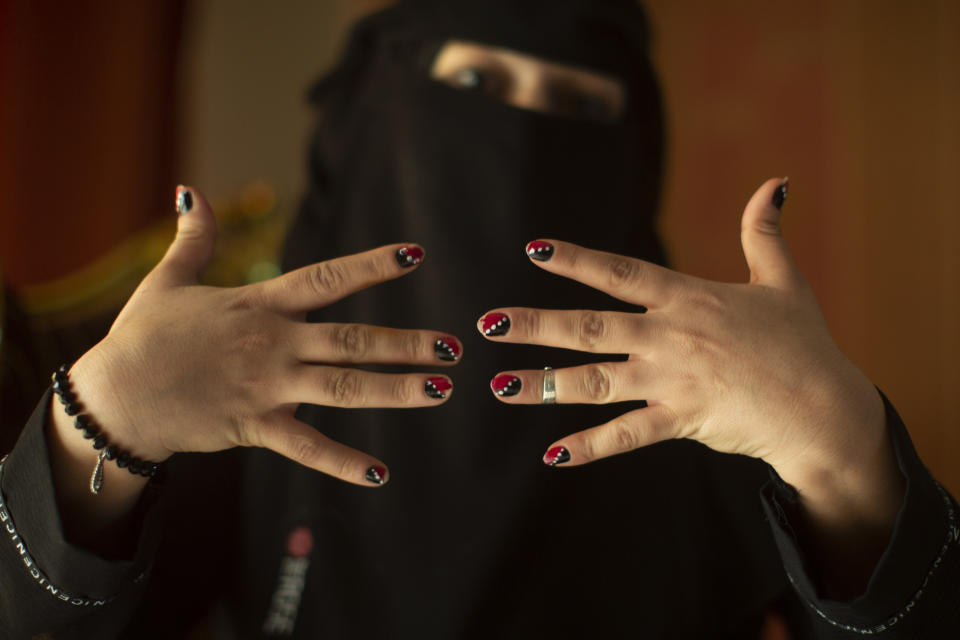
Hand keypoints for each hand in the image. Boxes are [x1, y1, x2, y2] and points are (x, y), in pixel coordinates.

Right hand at [66, 186, 459, 486]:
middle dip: (406, 343)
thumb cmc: (144, 335)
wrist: (116, 396)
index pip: (326, 278)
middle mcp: (273, 343)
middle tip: (454, 347)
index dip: (372, 265)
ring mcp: (267, 386)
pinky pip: (306, 447)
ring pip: (342, 389)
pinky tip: (381, 474)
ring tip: (441, 391)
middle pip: (351, 340)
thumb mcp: (170, 279)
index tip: (416, 256)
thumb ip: (195, 238)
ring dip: (395, 390)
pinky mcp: (256, 426)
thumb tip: (190, 190)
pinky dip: (343, 462)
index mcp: (260, 304)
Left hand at [479, 178, 894, 504]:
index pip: (620, 273)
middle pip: (591, 327)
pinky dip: (590, 446)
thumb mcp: (784, 281)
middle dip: (536, 326)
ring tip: (499, 387)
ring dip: (544, 385)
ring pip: (597, 381)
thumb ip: (764, 232)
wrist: (826, 410)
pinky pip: (628, 434)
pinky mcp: (683, 420)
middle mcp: (672, 336)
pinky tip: (553, 454)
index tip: (533, 249)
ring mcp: (674, 380)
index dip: (576, 259)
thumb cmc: (804, 343)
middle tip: (487, 324)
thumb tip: (776, 182)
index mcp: (689, 298)